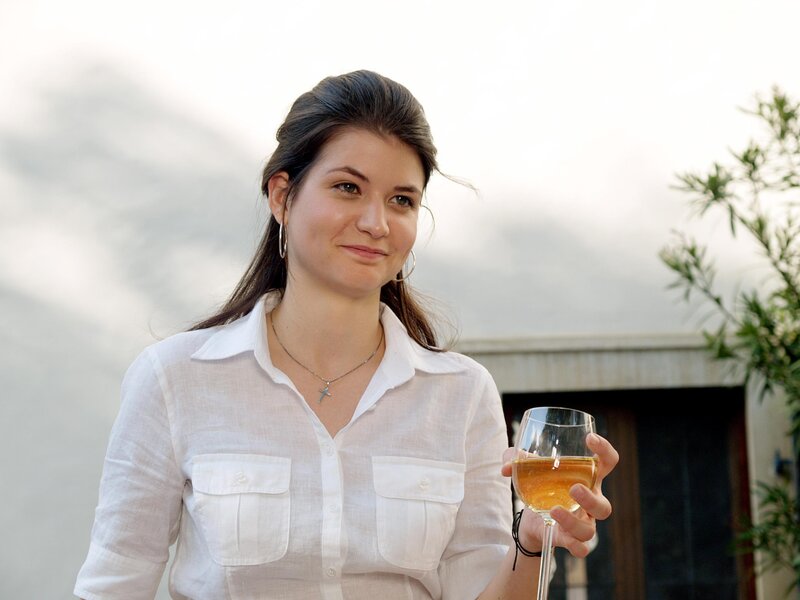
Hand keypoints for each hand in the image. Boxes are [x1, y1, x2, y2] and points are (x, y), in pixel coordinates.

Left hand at [501, 433, 618, 556]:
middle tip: (574, 488)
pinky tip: (560, 534)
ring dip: (573, 521)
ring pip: (590, 529)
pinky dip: (574, 545)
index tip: (589, 438)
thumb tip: (506, 467)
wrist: (529, 518)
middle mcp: (590, 501)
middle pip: (604, 505)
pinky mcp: (569, 539)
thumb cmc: (538, 484)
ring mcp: (582, 522)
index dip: (604, 449)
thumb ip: (516, 460)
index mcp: (586, 477)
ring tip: (553, 509)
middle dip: (590, 498)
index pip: (607, 462)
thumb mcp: (527, 468)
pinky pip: (581, 548)